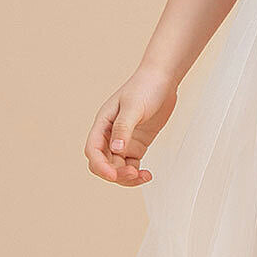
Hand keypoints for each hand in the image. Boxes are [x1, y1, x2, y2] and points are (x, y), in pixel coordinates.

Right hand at [84, 67, 177, 186]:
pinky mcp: (137, 144)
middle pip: (104, 163)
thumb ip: (124, 128)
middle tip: (133, 174)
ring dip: (127, 177)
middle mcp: (110, 135)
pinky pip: (131, 165)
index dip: (100, 165)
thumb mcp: (133, 106)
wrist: (163, 80)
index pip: (93, 150)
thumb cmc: (145, 87)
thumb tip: (116, 149)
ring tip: (143, 176)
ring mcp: (124, 141)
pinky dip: (136, 174)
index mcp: (102, 124)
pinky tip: (147, 175)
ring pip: (117, 167)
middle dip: (115, 173)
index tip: (113, 175)